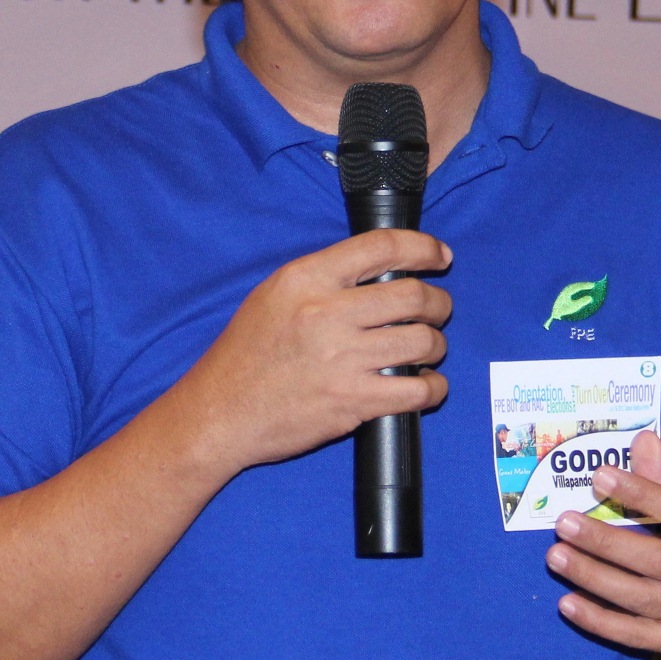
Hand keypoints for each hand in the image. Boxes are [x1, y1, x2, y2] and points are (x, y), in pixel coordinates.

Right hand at [182, 228, 452, 474]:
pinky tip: (428, 385)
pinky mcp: (352, 402)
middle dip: (439, 302)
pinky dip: (433, 388)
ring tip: (430, 348)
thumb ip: (324, 277)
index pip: (381, 247)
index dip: (422, 248)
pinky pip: (416, 391)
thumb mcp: (274, 294)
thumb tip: (380, 270)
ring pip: (422, 341)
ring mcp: (342, 360)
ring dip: (437, 344)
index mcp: (307, 279)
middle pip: (413, 295)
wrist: (220, 412)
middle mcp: (326, 314)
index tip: (439, 256)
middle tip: (439, 309)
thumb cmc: (246, 353)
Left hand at [544, 430, 660, 659]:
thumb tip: (640, 442)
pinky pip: (644, 638)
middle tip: (565, 522)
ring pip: (646, 601)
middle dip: (607, 542)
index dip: (645, 493)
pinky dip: (603, 623)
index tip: (602, 475)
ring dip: (596, 580)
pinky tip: (570, 604)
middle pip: (660, 561)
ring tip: (557, 557)